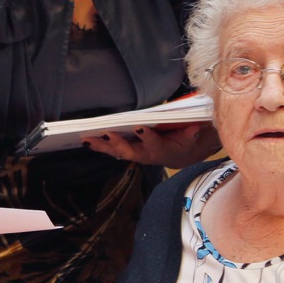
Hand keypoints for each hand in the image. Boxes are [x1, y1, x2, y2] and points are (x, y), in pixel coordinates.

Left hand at [83, 123, 219, 167]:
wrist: (181, 155)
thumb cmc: (187, 142)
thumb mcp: (195, 138)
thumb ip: (194, 133)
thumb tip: (196, 128)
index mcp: (163, 150)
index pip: (155, 144)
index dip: (147, 138)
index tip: (139, 128)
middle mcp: (147, 154)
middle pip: (130, 151)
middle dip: (117, 143)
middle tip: (105, 133)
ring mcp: (136, 153)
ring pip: (117, 151)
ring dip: (102, 146)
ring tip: (87, 139)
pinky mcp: (129, 150)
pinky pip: (112, 149)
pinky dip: (99, 145)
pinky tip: (86, 140)